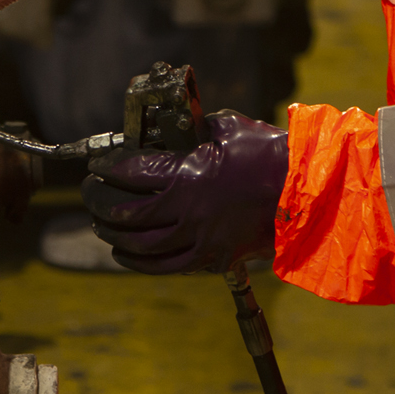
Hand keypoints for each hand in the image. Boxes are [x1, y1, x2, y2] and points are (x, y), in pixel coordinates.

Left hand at [82, 111, 288, 273]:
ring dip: (114, 234)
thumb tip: (171, 126)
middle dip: (100, 201)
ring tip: (101, 224)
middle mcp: (187, 210)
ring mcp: (199, 238)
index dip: (108, 168)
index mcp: (187, 174)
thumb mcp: (226, 127)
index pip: (131, 172)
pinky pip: (166, 266)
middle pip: (126, 212)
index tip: (98, 166)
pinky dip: (139, 262)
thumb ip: (193, 127)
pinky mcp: (212, 257)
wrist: (304, 192)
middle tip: (90, 192)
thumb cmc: (267, 154)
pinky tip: (125, 252)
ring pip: (141, 245)